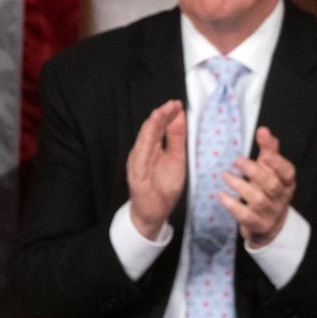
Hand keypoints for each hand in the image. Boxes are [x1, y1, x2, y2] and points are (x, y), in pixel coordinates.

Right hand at [126, 100, 186, 239]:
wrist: (154, 213)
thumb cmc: (163, 187)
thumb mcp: (177, 158)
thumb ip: (177, 138)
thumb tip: (180, 116)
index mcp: (152, 148)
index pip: (159, 127)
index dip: (168, 115)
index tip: (178, 104)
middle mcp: (143, 152)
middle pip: (151, 130)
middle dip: (161, 116)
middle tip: (172, 104)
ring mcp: (138, 163)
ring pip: (144, 140)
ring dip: (152, 125)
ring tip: (160, 112)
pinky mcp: (137, 174)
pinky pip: (140, 156)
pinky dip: (145, 143)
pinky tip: (150, 132)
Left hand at [220, 125, 295, 247]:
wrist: (269, 225)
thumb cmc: (268, 192)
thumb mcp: (271, 172)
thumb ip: (269, 151)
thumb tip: (263, 130)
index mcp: (286, 182)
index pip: (287, 171)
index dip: (276, 161)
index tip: (263, 153)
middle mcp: (281, 197)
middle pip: (270, 183)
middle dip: (253, 171)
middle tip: (236, 161)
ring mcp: (269, 212)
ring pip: (257, 199)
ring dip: (239, 185)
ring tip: (225, 175)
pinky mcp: (257, 224)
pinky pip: (245, 216)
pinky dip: (232, 205)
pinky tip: (221, 195)